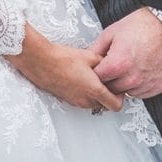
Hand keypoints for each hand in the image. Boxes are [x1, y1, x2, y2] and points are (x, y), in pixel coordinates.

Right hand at [5, 24, 120, 112]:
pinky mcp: (67, 100)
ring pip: (94, 104)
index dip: (121, 96)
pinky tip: (82, 79)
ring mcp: (75, 102)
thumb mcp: (91, 56)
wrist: (40, 62)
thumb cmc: (62, 59)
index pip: (116, 105)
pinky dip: (86, 94)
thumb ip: (106, 63)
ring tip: (94, 77)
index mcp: (94, 90)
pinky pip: (82, 101)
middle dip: (109, 94)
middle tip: (108, 80)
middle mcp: (85, 100)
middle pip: (105, 105)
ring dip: (97, 95)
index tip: (119, 85)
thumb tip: (112, 64)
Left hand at [90, 7, 161, 99]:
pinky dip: (141, 84)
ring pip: (127, 92)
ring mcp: (147, 83)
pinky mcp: (159, 86)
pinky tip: (142, 70)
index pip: (97, 80)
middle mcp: (132, 78)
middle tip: (116, 65)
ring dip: (126, 83)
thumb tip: (88, 60)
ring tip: (131, 66)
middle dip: (111, 79)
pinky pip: (143, 92)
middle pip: (111, 89)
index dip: (97, 72)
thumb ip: (95, 49)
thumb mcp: (112, 32)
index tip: (101, 68)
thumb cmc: (145, 25)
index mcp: (117, 65)